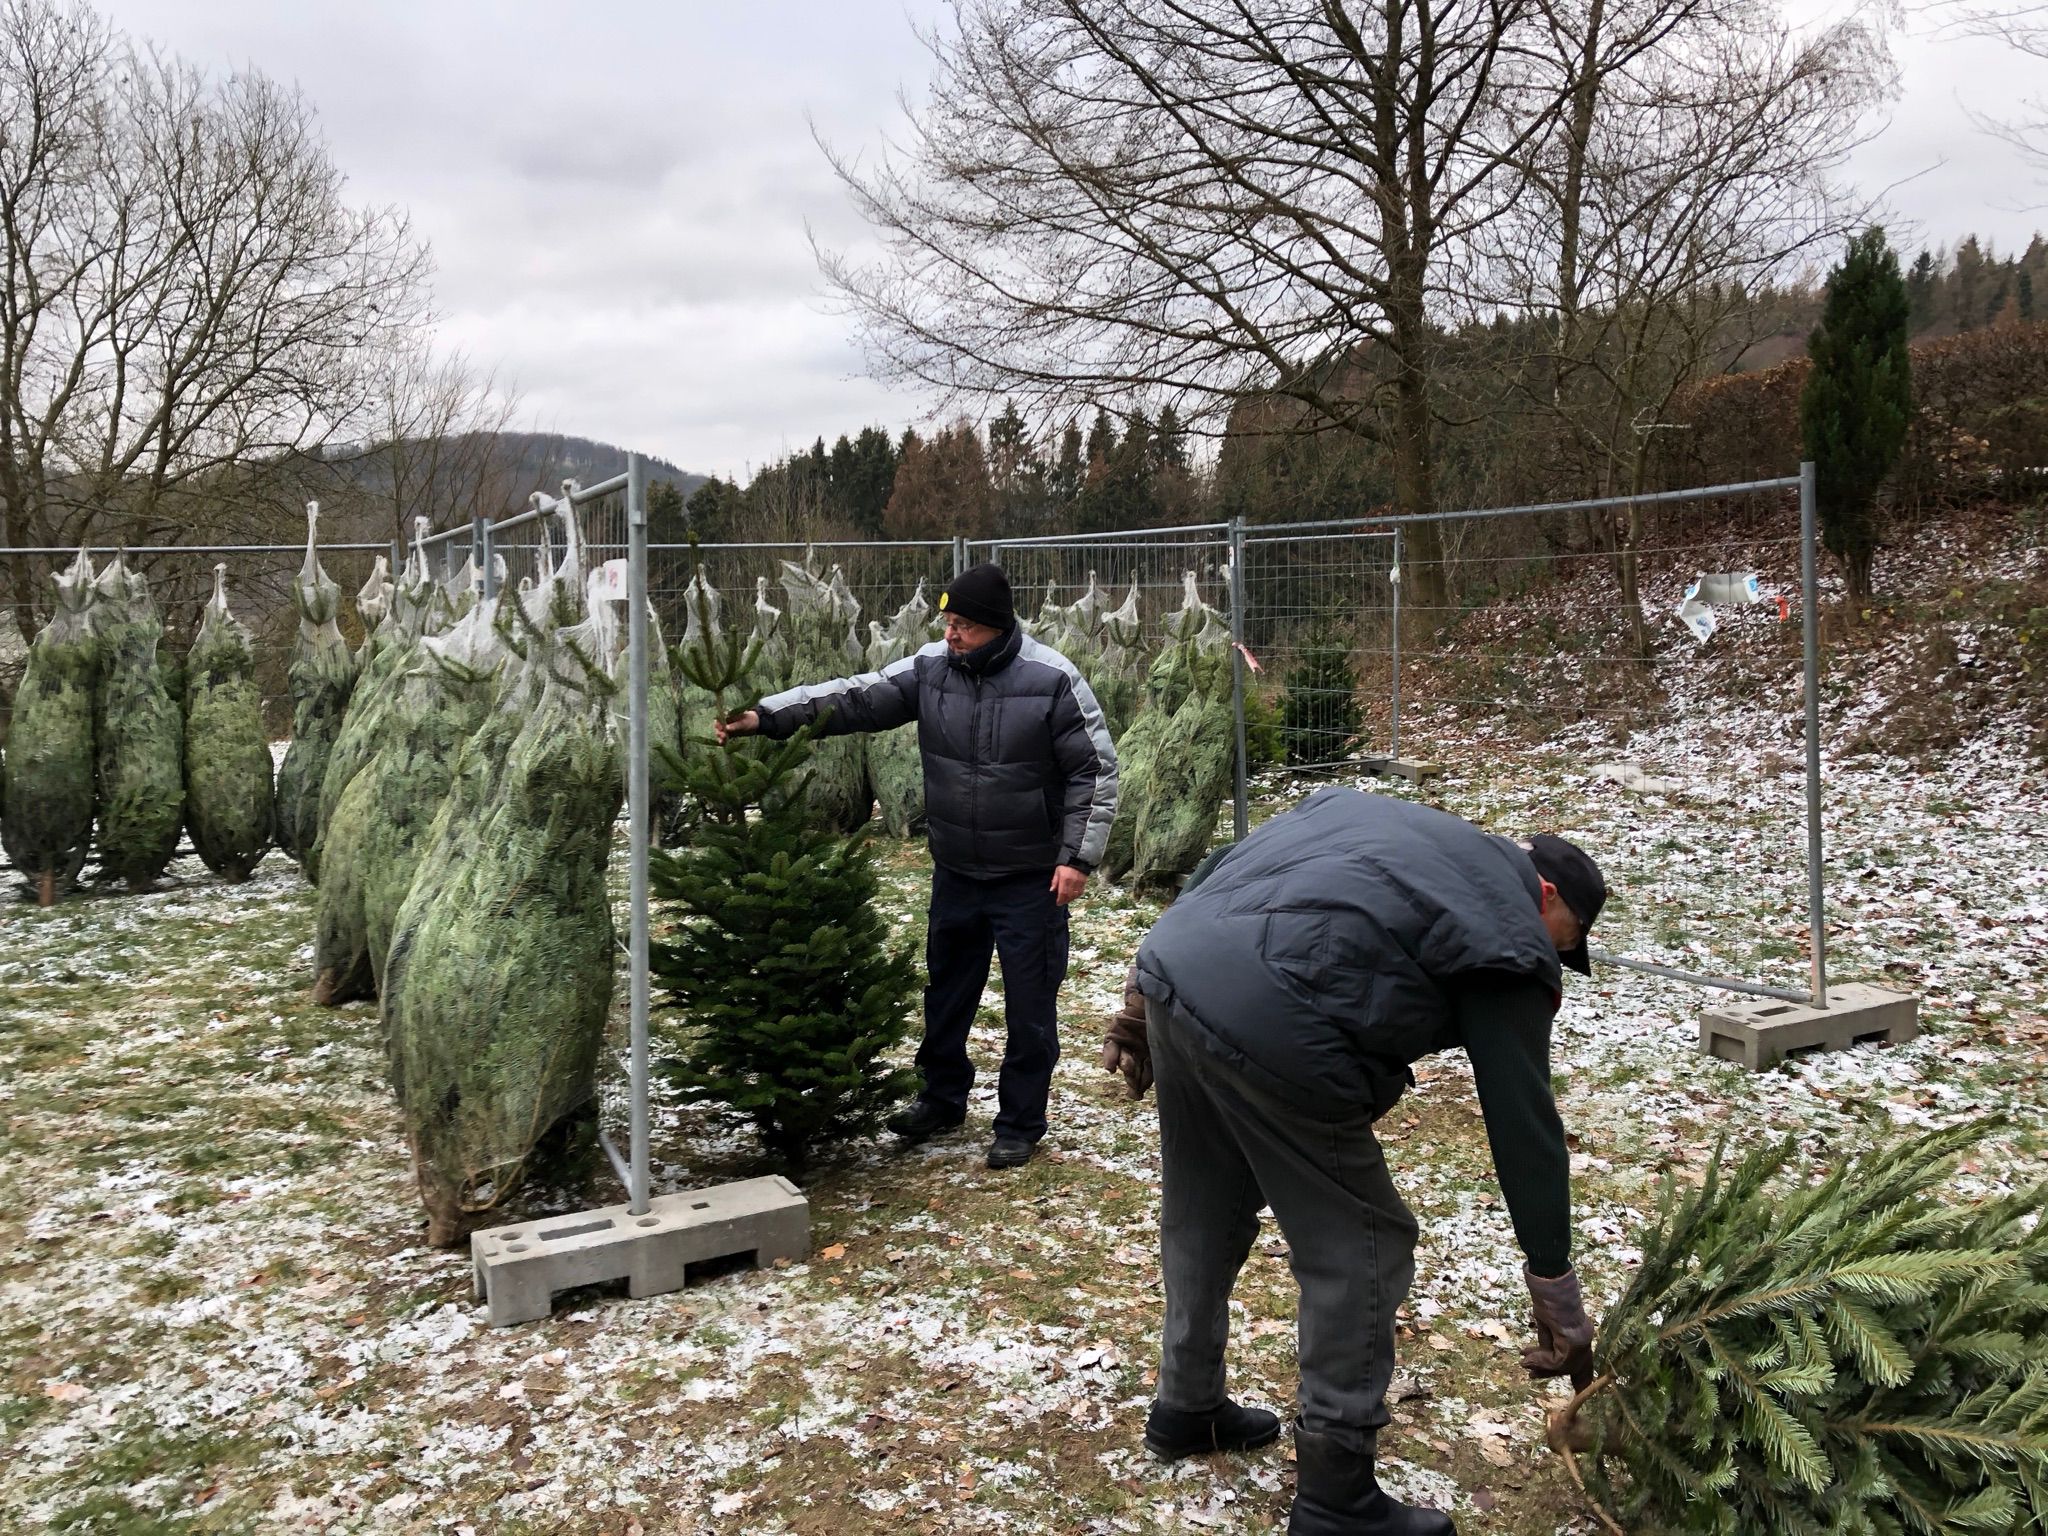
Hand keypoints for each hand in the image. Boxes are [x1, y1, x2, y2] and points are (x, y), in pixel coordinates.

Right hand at [714, 709, 759, 744]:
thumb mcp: (743, 722)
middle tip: (721, 735)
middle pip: (718, 726)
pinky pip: (724, 737)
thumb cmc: (750, 720)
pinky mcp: (729, 734)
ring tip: (721, 741)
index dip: (718, 724)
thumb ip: (735, 725)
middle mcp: (726, 721)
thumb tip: (726, 728)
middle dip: (718, 731)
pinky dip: (723, 740)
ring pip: (721, 732)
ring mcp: (727, 728)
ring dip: (720, 736)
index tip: (720, 729)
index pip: (719, 718)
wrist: (756, 725)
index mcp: (728, 715)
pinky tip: (722, 743)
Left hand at [1050, 864, 1086, 904]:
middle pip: (1069, 895)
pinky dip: (1076, 896)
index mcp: (1064, 879)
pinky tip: (1073, 896)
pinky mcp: (1083, 883)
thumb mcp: (1057, 871)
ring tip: (1066, 900)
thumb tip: (1052, 890)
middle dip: (1065, 901)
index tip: (1058, 903)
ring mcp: (1078, 883)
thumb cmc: (1065, 865)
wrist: (1077, 859)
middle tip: (1061, 902)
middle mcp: (1072, 882)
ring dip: (1070, 899)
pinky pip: (1080, 892)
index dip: (1060, 900)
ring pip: (1075, 895)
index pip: (1062, 893)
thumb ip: (1055, 881)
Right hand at [1098, 964, 1152, 1098]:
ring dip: (1132, 1080)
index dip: (1110, 1055)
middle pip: (1122, 1058)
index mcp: (1124, 1025)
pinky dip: (1141, 1085)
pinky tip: (1139, 1094)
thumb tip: (1134, 970)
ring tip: (1135, 1092)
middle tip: (1130, 1070)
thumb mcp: (1147, 989)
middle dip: (1124, 1065)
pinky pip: (1145, 1076)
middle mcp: (1130, 1041)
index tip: (1110, 1067)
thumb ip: (1138, 985)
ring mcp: (1142, 1053)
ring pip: (1132, 1070)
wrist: (1178, 1004)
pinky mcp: (1155, 1062)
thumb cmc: (1158, 996)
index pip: (1112, 1042)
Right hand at [1522, 1265, 1596, 1387]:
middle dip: (1549, 1372)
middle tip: (1532, 1375)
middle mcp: (1584, 1338)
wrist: (1550, 1286)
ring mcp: (1581, 1341)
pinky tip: (1527, 1356)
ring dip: (1542, 1366)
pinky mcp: (1574, 1343)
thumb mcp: (1546, 1325)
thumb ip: (1547, 1343)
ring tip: (1523, 1363)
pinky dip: (1542, 1361)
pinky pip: (1558, 1360)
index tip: (1561, 1381)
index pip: (1578, 1359)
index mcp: (1580, 1332)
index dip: (1570, 1373)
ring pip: (1564, 1365)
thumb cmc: (1547, 1299)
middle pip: (1570, 1365)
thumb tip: (1538, 1358)